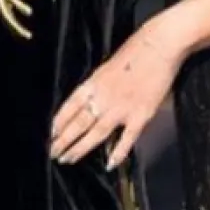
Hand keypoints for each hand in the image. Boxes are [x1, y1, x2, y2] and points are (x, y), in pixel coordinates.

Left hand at [50, 23, 183, 168]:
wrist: (159, 45)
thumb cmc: (136, 51)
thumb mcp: (108, 66)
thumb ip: (99, 86)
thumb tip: (91, 100)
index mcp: (93, 83)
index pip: (70, 106)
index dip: (58, 122)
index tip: (50, 134)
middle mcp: (103, 97)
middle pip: (78, 123)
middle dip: (64, 140)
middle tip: (54, 153)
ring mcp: (121, 108)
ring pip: (95, 133)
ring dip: (80, 148)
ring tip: (68, 159)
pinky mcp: (141, 114)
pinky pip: (127, 138)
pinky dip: (118, 152)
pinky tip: (109, 164)